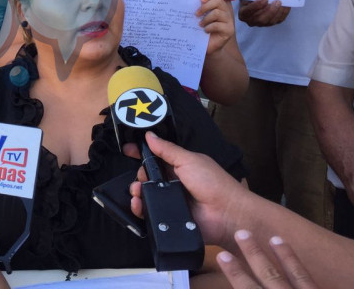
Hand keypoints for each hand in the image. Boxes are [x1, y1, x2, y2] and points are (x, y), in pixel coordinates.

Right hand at [126, 132, 246, 247]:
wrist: (227, 214)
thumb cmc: (211, 182)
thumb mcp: (189, 160)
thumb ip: (167, 150)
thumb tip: (148, 135)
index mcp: (178, 167)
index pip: (155, 158)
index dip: (141, 153)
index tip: (127, 150)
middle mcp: (172, 184)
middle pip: (147, 178)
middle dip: (139, 176)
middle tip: (141, 179)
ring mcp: (170, 202)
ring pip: (146, 196)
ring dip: (137, 192)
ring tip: (137, 193)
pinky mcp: (168, 219)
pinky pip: (149, 214)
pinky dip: (140, 210)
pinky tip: (138, 206)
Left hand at [196, 0, 234, 54]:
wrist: (208, 47)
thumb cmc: (202, 30)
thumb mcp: (200, 17)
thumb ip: (199, 7)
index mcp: (218, 5)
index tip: (201, 0)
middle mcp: (225, 11)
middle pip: (218, 1)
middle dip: (205, 6)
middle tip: (196, 14)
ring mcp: (228, 21)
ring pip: (217, 13)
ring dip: (206, 18)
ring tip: (200, 24)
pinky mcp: (229, 30)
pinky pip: (218, 25)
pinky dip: (209, 27)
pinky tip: (205, 31)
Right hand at [217, 230, 318, 287]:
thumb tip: (233, 286)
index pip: (247, 288)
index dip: (234, 272)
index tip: (221, 255)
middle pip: (268, 274)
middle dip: (254, 254)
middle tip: (241, 232)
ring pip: (294, 274)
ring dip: (283, 255)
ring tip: (274, 237)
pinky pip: (311, 281)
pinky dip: (306, 269)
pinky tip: (304, 260)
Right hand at [238, 0, 289, 26]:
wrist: (254, 1)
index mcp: (243, 13)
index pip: (248, 12)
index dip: (256, 6)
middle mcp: (251, 21)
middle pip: (260, 19)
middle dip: (270, 11)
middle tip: (277, 1)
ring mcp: (261, 24)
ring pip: (271, 21)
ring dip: (278, 12)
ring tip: (282, 2)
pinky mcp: (270, 23)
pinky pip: (278, 20)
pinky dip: (283, 13)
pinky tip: (286, 6)